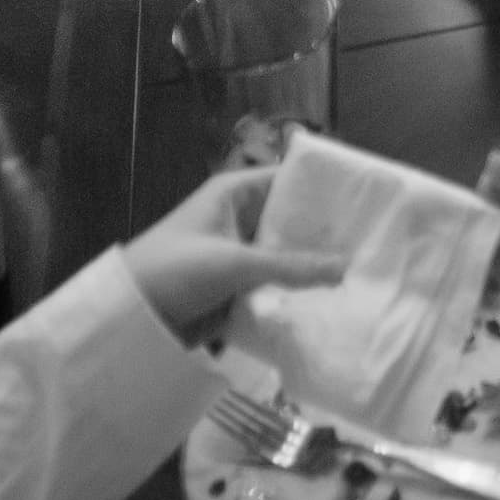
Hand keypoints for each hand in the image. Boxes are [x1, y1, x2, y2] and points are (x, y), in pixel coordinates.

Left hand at [122, 166, 344, 344]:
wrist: (127, 318)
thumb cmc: (175, 269)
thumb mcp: (236, 263)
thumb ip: (291, 265)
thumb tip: (347, 267)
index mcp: (235, 193)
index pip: (290, 181)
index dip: (324, 190)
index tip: (366, 203)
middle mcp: (239, 218)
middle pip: (291, 221)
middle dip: (324, 235)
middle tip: (372, 246)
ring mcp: (237, 254)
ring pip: (283, 256)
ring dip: (310, 267)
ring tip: (360, 275)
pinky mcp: (234, 287)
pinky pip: (271, 284)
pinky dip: (292, 292)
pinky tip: (327, 301)